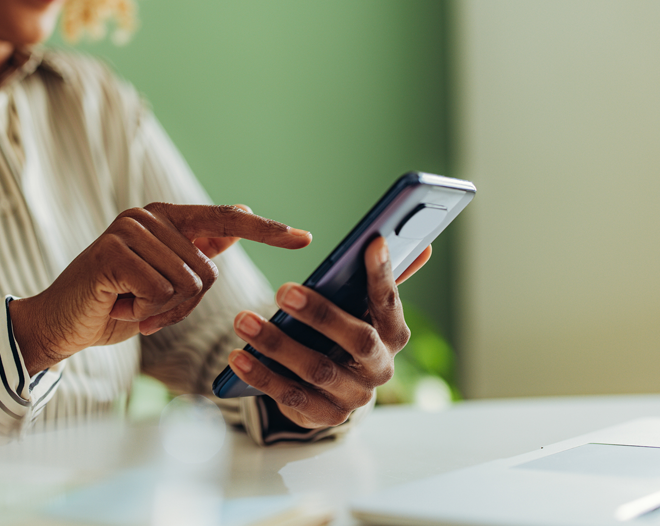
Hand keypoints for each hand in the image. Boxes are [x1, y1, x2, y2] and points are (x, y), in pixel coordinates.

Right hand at [10, 203, 311, 373]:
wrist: (62, 324)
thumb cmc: (116, 304)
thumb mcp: (164, 279)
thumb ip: (196, 251)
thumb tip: (238, 221)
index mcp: (166, 219)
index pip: (226, 221)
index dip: (267, 231)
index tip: (304, 238)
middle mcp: (148, 216)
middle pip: (207, 272)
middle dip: (182, 306)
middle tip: (146, 308)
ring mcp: (128, 230)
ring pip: (186, 284)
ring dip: (162, 311)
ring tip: (130, 305)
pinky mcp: (112, 251)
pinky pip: (159, 292)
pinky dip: (144, 313)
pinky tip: (119, 306)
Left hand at [227, 238, 430, 428]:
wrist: (332, 392)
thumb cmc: (344, 335)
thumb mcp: (360, 308)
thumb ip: (383, 278)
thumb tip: (422, 244)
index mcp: (393, 335)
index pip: (390, 302)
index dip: (384, 275)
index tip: (372, 243)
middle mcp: (380, 367)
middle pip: (357, 340)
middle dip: (320, 314)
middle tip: (283, 290)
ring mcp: (353, 396)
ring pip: (317, 369)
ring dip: (277, 344)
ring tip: (243, 320)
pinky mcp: (324, 416)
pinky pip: (291, 397)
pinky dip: (262, 376)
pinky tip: (238, 356)